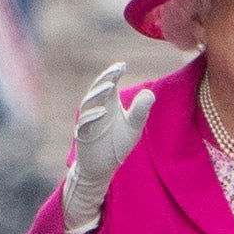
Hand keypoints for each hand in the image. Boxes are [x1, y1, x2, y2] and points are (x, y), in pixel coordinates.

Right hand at [63, 64, 149, 233]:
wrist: (101, 167)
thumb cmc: (116, 144)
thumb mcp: (133, 127)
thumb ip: (140, 110)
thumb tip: (150, 93)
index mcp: (108, 103)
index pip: (110, 84)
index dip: (114, 73)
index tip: (123, 65)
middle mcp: (97, 109)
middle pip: (98, 89)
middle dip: (106, 78)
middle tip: (116, 70)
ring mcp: (88, 122)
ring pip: (89, 104)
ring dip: (98, 94)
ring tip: (109, 87)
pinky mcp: (83, 135)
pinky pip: (85, 124)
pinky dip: (92, 117)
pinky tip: (103, 111)